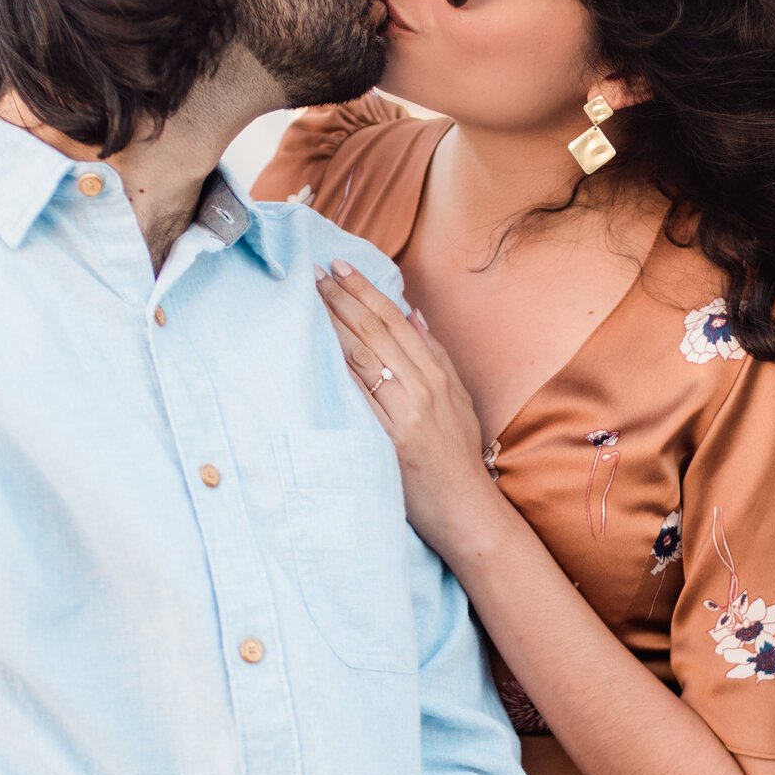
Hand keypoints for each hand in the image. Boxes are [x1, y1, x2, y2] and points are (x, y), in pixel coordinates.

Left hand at [315, 260, 504, 556]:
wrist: (464, 506)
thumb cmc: (458, 455)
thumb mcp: (458, 398)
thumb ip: (436, 355)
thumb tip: (413, 314)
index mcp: (437, 375)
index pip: (395, 321)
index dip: (366, 291)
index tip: (340, 267)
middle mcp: (422, 388)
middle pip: (376, 333)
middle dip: (343, 299)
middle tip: (314, 274)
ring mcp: (407, 413)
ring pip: (365, 357)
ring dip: (334, 325)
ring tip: (309, 299)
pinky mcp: (392, 440)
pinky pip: (360, 399)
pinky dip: (338, 371)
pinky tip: (316, 351)